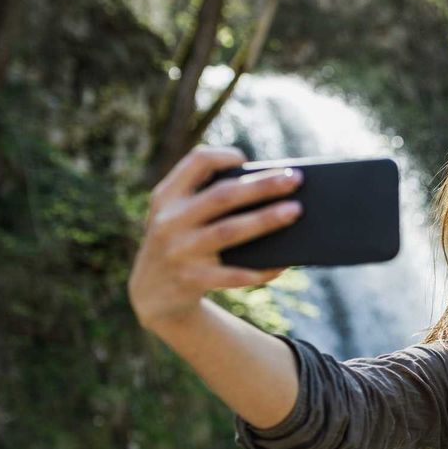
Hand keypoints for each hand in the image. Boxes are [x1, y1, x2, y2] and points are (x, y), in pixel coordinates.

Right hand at [127, 145, 303, 330]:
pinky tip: (284, 263)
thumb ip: (205, 198)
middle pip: (223, 196)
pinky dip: (260, 269)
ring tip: (296, 211)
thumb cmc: (181, 241)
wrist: (151, 292)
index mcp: (167, 196)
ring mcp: (180, 252)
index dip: (223, 156)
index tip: (246, 158)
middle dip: (262, 186)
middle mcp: (170, 221)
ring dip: (265, 220)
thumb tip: (267, 189)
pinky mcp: (192, 281)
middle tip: (296, 179)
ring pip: (230, 231)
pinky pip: (233, 275)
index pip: (196, 162)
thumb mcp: (177, 215)